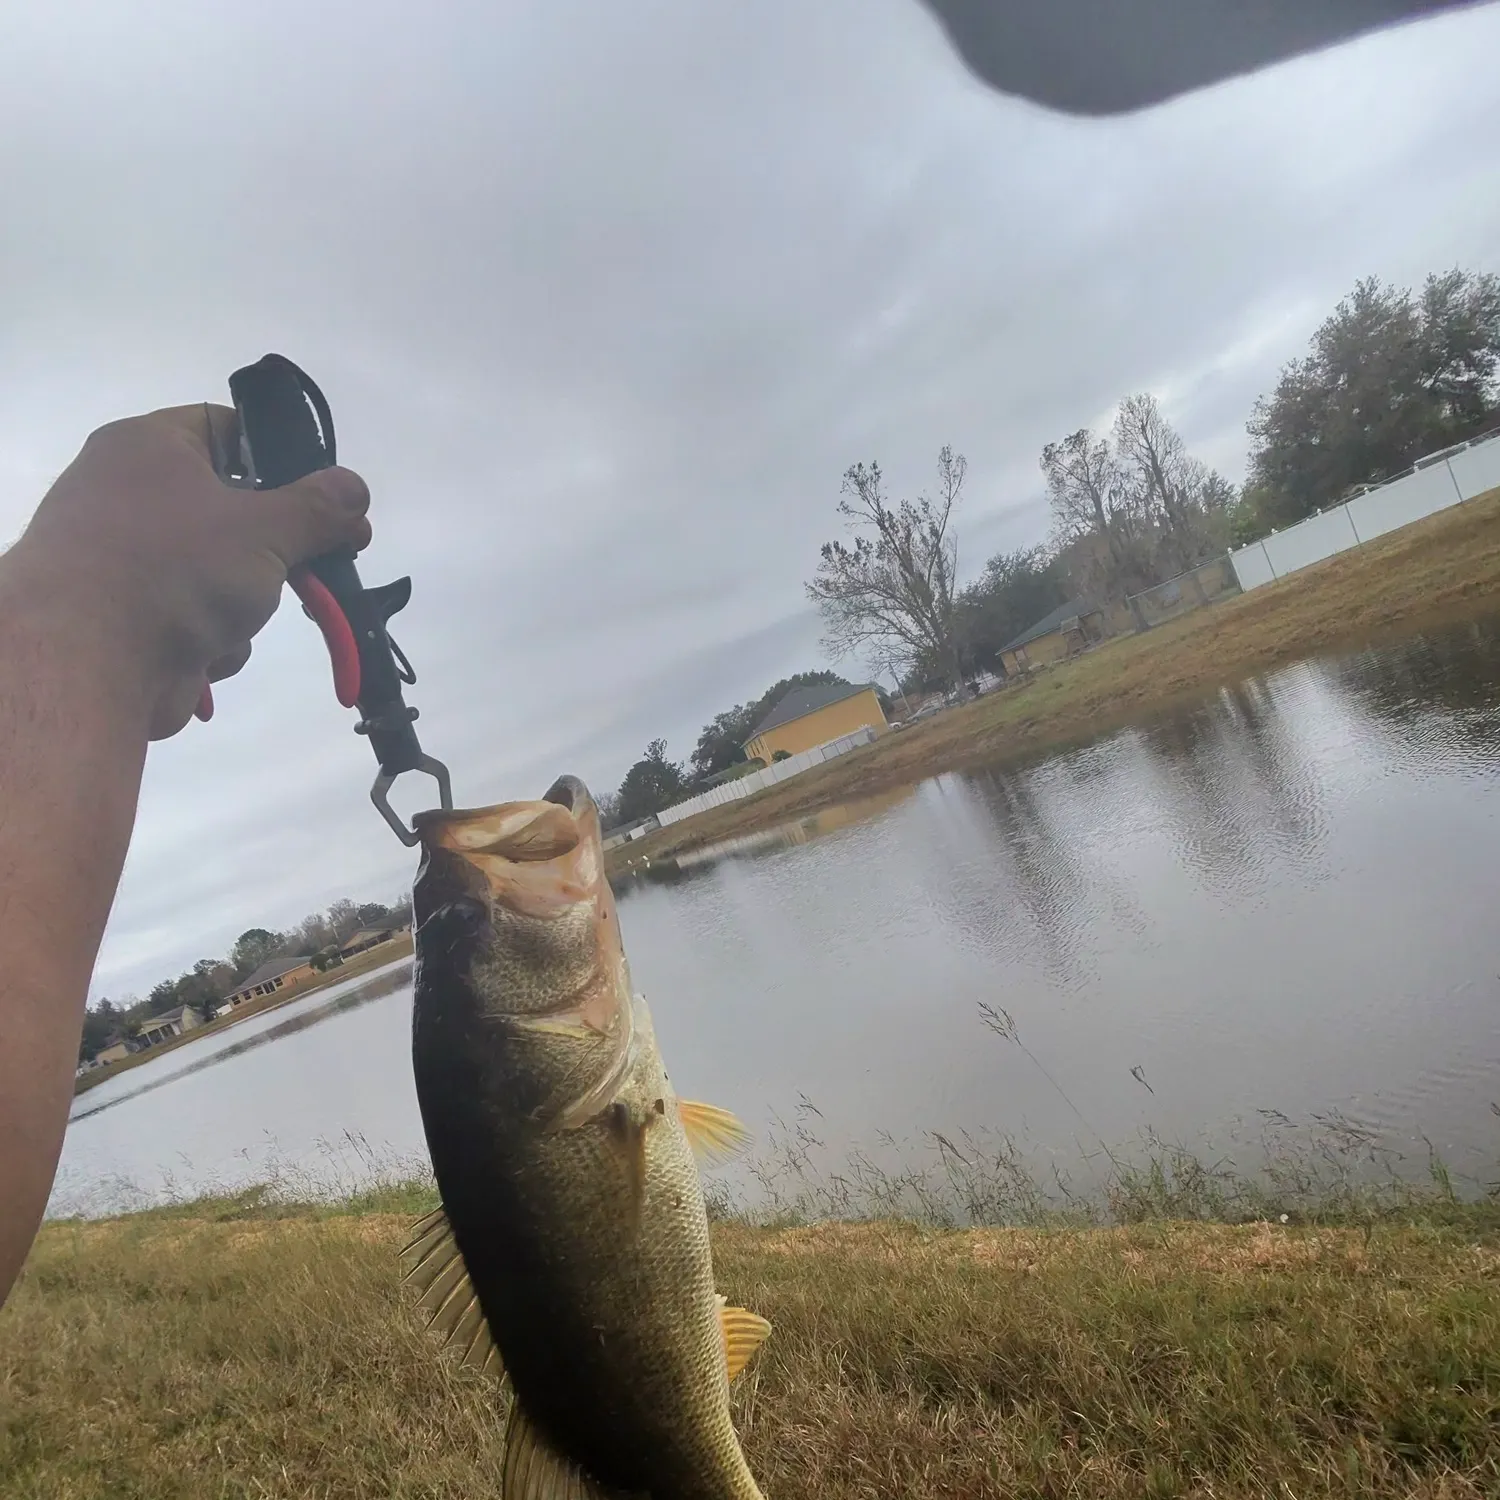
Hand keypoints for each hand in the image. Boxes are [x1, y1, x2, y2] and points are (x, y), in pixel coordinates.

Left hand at [9, 403, 370, 738]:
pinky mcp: (134, 618)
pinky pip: (200, 616)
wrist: (85, 663)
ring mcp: (130, 560)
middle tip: (328, 558)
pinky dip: (216, 635)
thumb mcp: (265, 527)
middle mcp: (131, 494)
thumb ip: (318, 508)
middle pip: (233, 510)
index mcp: (148, 447)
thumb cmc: (172, 568)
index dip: (280, 455)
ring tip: (240, 617)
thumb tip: (356, 490)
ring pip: (224, 571)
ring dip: (247, 600)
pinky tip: (207, 648)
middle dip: (277, 548)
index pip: (226, 426)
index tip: (326, 491)